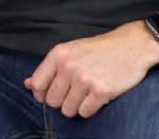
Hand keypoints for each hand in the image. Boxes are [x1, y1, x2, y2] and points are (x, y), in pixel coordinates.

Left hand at [24, 22, 158, 117]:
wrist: (131, 46)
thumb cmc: (98, 49)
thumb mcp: (69, 51)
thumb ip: (48, 69)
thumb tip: (27, 85)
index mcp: (58, 55)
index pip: (37, 84)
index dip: (40, 94)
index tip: (48, 95)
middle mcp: (69, 67)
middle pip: (51, 100)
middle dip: (60, 102)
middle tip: (72, 95)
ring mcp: (85, 79)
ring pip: (67, 109)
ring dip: (75, 107)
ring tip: (84, 96)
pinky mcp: (101, 91)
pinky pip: (85, 112)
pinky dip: (89, 109)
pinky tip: (95, 98)